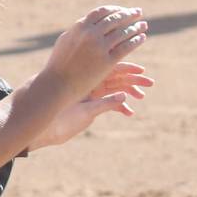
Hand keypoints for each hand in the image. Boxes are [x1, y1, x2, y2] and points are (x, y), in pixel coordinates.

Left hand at [31, 62, 153, 149]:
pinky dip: (119, 106)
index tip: (141, 69)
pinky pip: (109, 102)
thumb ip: (104, 105)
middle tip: (149, 83)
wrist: (47, 128)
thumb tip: (123, 98)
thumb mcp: (85, 111)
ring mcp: (91, 94)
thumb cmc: (61, 118)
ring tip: (141, 97)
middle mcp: (89, 84)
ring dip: (128, 92)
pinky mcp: (92, 105)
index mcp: (86, 79)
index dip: (126, 68)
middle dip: (132, 79)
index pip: (108, 68)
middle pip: (114, 77)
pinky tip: (129, 112)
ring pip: (114, 89)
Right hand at [42, 6, 147, 103]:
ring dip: (136, 27)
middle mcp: (90, 34)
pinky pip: (126, 47)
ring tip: (143, 24)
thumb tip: (91, 21)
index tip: (123, 9)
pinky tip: (142, 37)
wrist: (59, 83)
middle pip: (115, 19)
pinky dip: (136, 40)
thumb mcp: (66, 40)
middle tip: (138, 12)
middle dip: (129, 14)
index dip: (115, 9)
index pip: (102, 12)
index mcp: (79, 27)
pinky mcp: (107, 62)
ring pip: (123, 32)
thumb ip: (79, 29)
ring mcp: (99, 48)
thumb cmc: (60, 62)